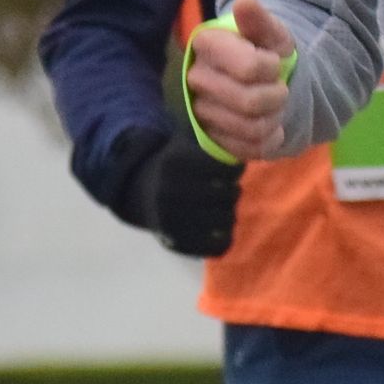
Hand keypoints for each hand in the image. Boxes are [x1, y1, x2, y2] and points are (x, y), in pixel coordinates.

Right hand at [124, 136, 243, 256]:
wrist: (141, 193)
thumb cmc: (174, 163)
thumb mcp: (184, 141)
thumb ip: (210, 137)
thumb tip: (243, 140)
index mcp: (174, 163)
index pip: (225, 170)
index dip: (235, 170)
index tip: (234, 170)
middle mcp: (170, 192)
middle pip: (228, 195)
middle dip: (233, 191)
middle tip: (228, 189)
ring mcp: (172, 221)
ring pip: (227, 221)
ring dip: (229, 213)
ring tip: (221, 207)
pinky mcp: (178, 244)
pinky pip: (219, 246)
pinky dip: (224, 237)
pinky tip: (218, 227)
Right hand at [186, 0, 296, 160]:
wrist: (262, 80)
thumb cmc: (265, 50)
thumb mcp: (270, 32)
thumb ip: (258, 19)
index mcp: (207, 44)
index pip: (248, 68)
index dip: (271, 68)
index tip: (274, 62)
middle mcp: (196, 78)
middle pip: (249, 103)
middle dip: (276, 96)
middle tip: (279, 88)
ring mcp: (201, 111)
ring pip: (251, 129)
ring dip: (274, 118)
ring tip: (274, 106)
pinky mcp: (212, 137)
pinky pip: (249, 149)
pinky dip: (269, 139)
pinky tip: (268, 125)